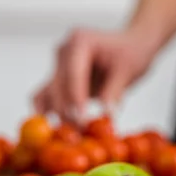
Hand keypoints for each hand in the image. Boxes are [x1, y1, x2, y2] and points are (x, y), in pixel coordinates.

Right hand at [33, 27, 156, 124]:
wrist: (130, 47)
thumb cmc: (131, 52)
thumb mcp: (128, 69)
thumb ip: (114, 90)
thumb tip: (107, 114)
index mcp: (80, 41)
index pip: (73, 73)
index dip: (76, 98)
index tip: (82, 120)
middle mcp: (63, 52)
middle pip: (58, 86)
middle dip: (67, 111)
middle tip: (81, 132)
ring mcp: (58, 66)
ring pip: (48, 94)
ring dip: (58, 115)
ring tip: (73, 134)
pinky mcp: (57, 81)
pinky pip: (44, 98)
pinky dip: (47, 113)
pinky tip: (55, 130)